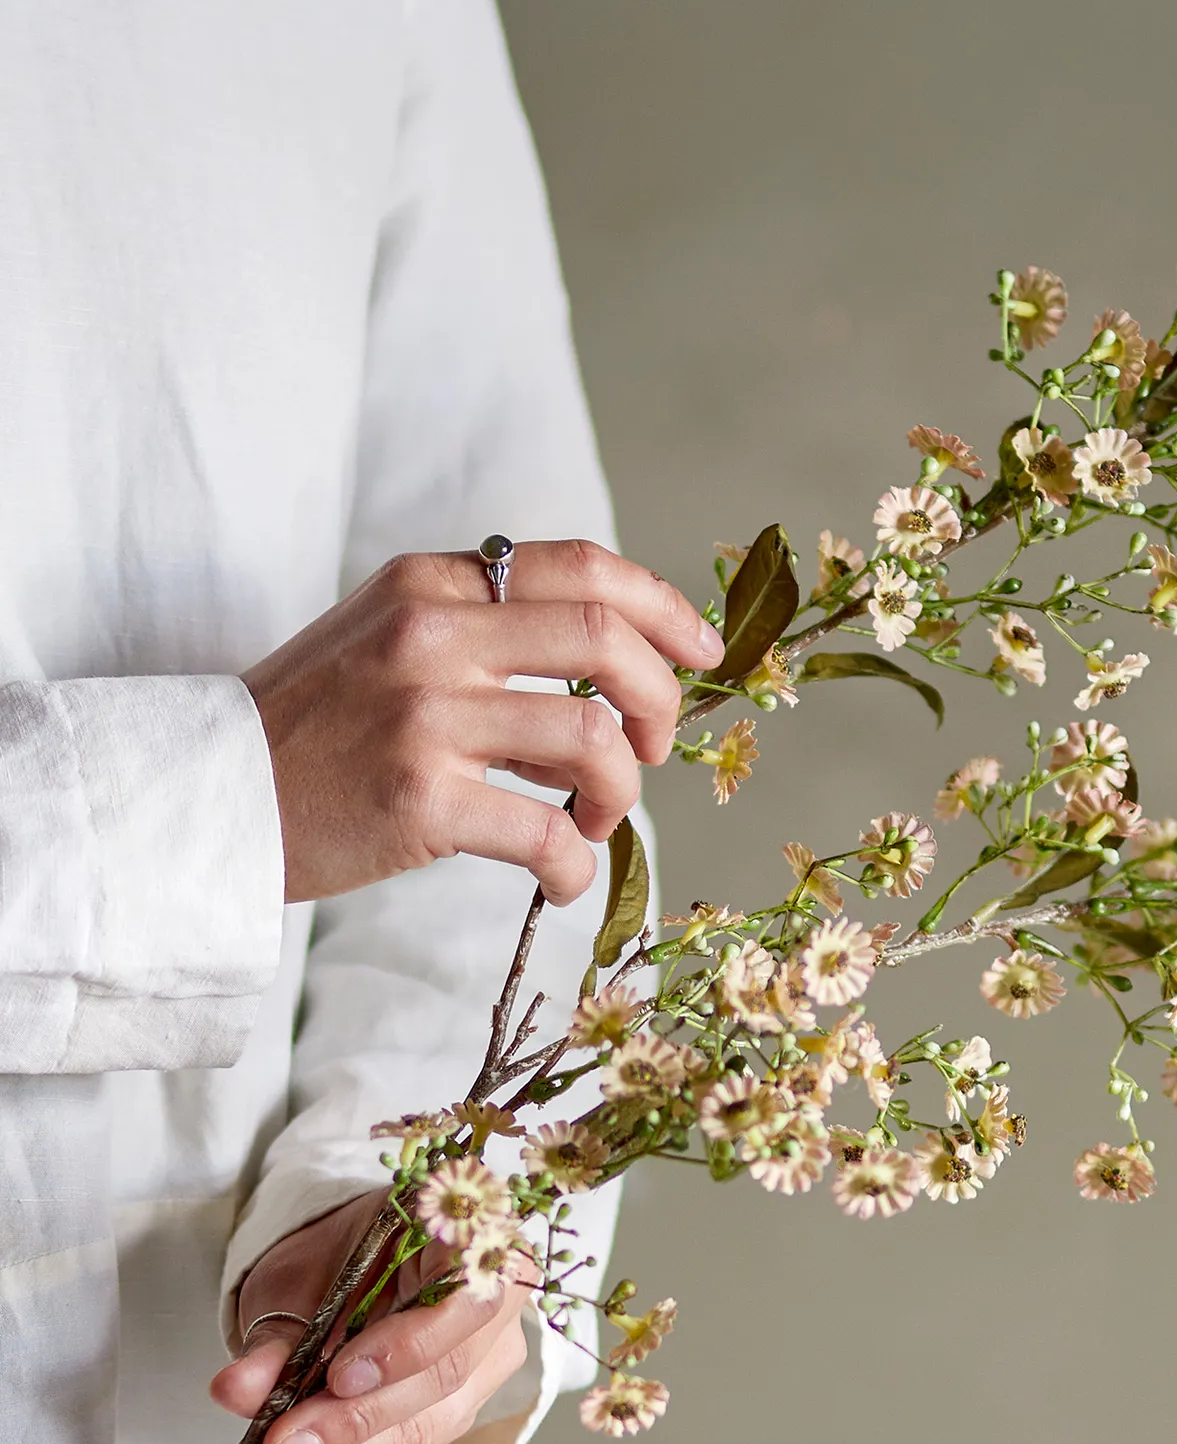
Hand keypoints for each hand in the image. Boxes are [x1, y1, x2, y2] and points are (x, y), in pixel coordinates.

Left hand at [211, 1190, 536, 1443]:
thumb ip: (278, 1336)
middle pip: (443, 1374)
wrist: (349, 1264)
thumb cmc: (337, 1256)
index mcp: (475, 1238)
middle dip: (354, 1421)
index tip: (338, 1378)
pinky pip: (410, 1443)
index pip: (468, 1297)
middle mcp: (500, 1301)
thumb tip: (238, 1391)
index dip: (410, 1344)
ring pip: (428, 1422)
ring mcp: (489, 1359)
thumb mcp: (297, 1279)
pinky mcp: (462, 1405)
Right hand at [243, 538, 721, 905]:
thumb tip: (608, 658)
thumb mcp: (385, 636)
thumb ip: (480, 628)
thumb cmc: (314, 727)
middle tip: (655, 746)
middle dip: (660, 700)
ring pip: (591, 739)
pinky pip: (547, 833)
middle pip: (604, 640)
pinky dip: (576, 865)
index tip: (702, 653)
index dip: (663, 608)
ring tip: (596, 817)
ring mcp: (425, 717)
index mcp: (431, 584)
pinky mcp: (419, 800)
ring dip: (622, 789)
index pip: (581, 568)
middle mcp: (431, 636)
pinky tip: (563, 876)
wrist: (208, 794)